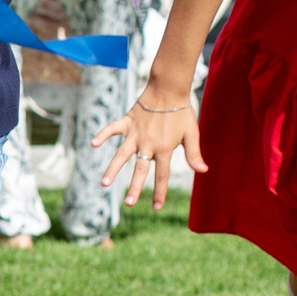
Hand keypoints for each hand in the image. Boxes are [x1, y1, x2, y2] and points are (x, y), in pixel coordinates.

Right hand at [89, 91, 203, 209]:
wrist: (169, 88)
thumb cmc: (182, 112)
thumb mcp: (191, 134)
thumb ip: (193, 154)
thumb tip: (203, 171)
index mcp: (164, 148)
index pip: (162, 175)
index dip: (160, 192)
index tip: (156, 207)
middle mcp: (148, 144)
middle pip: (140, 170)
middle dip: (135, 188)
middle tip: (128, 204)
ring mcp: (135, 133)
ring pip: (122, 154)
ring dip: (112, 169)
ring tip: (104, 183)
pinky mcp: (127, 121)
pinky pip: (112, 129)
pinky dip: (103, 135)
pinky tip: (93, 143)